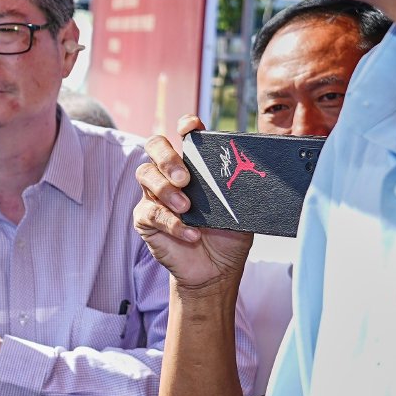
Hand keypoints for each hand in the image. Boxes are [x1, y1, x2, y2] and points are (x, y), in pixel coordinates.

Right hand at [134, 114, 253, 296]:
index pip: (184, 136)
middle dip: (167, 157)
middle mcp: (171, 175)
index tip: (192, 127)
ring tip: (187, 208)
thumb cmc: (228, 236)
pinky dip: (171, 223)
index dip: (185, 125)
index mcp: (195, 166)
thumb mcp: (241, 209)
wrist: (216, 270)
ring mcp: (155, 196)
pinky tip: (190, 233)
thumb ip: (238, 189)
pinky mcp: (145, 219)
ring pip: (145, 174)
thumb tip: (250, 172)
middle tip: (185, 178)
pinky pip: (150, 212)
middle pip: (154, 146)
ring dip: (165, 189)